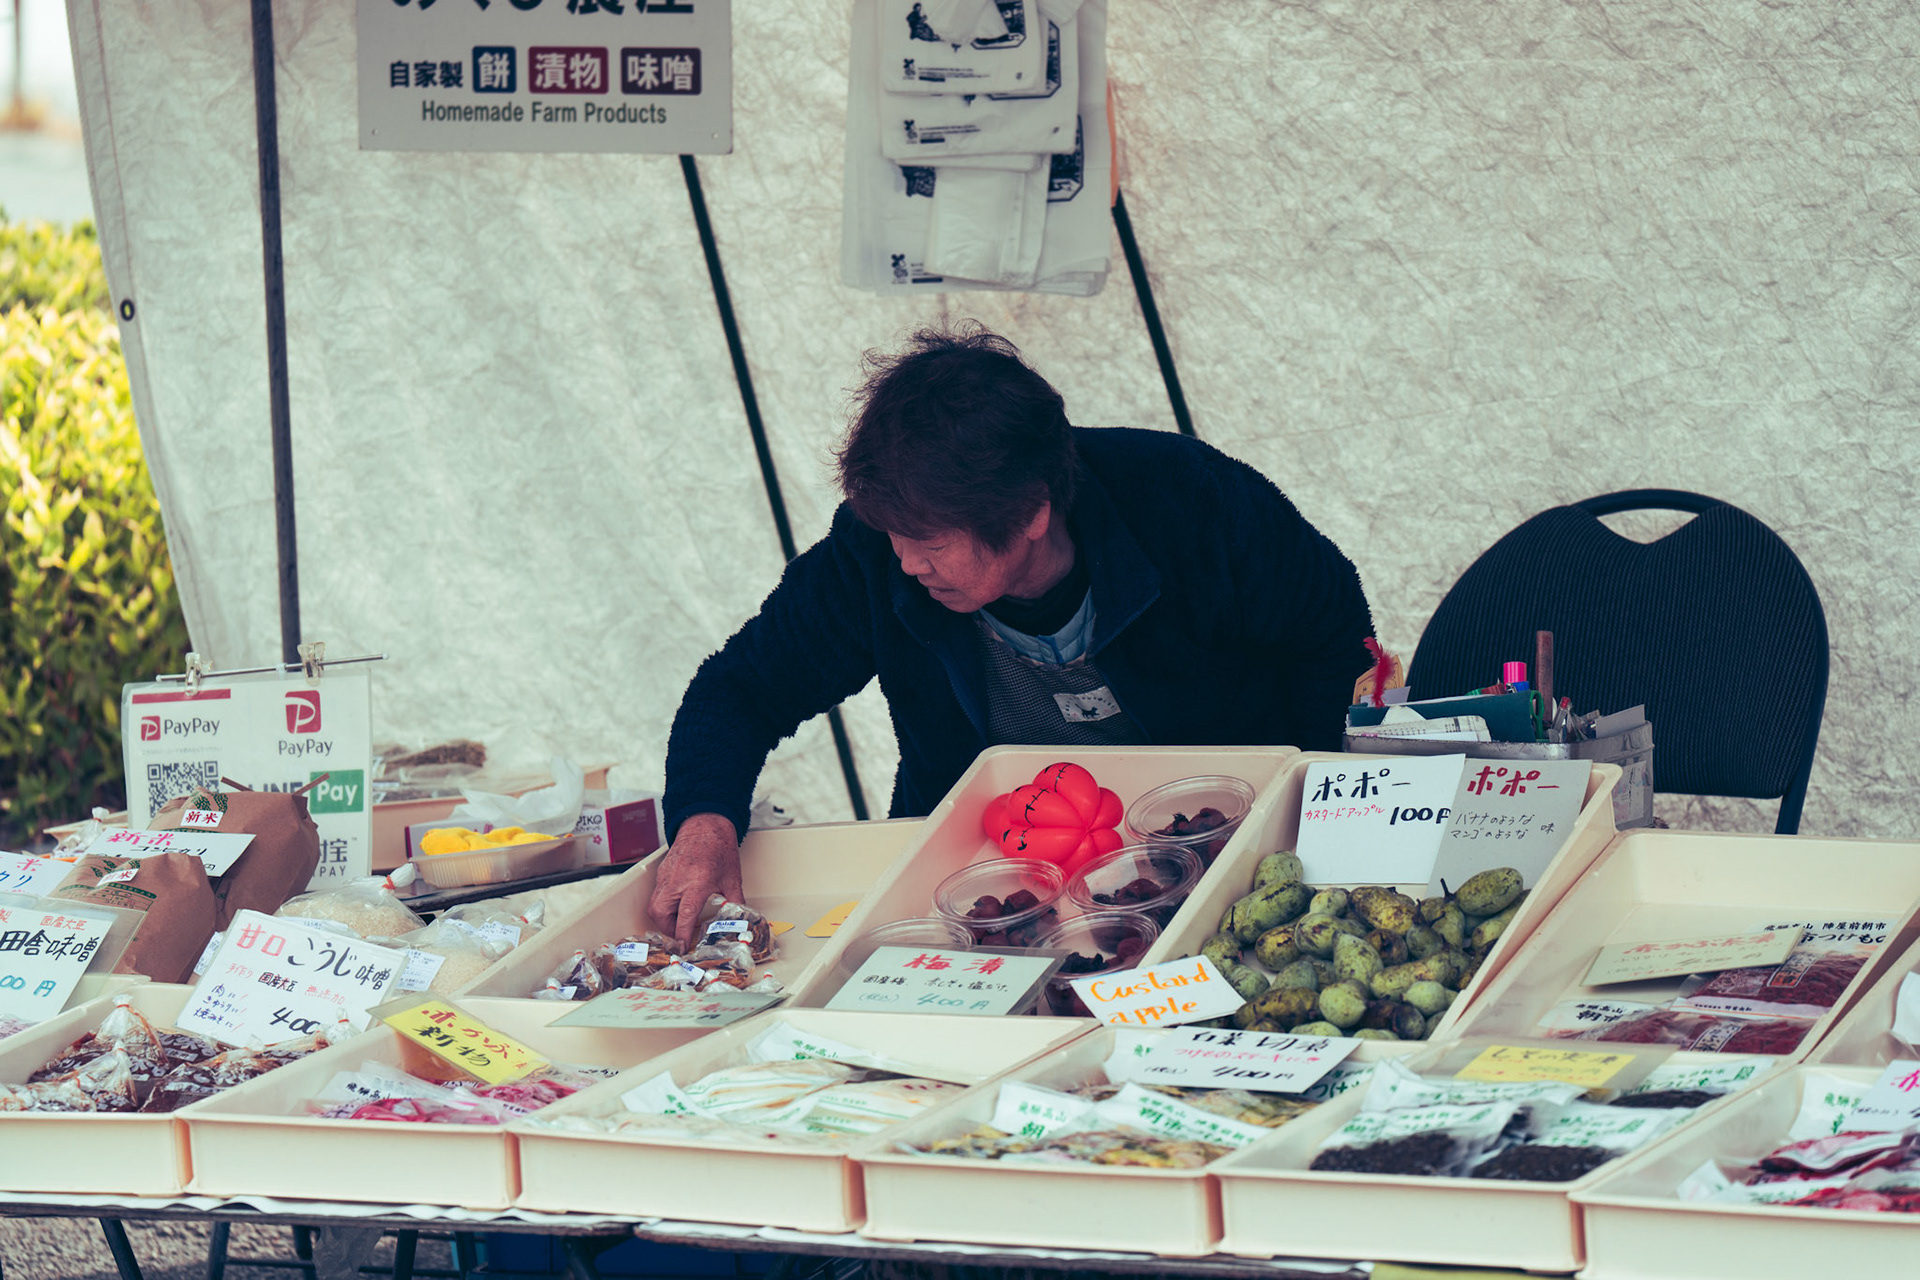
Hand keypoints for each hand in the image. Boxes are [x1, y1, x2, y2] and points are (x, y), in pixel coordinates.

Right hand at [649, 812, 744, 949]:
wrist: (706, 823)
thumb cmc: (719, 847)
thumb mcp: (732, 878)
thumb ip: (735, 901)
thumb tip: (740, 919)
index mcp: (696, 883)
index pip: (684, 916)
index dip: (682, 935)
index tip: (683, 947)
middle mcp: (677, 881)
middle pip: (660, 913)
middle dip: (667, 929)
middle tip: (680, 935)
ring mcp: (666, 876)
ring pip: (654, 905)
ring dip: (663, 918)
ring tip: (678, 922)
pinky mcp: (662, 872)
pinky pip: (656, 893)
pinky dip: (663, 904)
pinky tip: (676, 905)